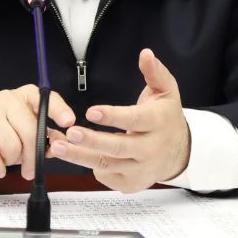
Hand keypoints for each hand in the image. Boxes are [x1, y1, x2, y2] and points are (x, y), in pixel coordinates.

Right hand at [0, 85, 75, 179]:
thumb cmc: (1, 132)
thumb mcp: (25, 131)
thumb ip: (45, 136)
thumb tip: (60, 144)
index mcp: (26, 97)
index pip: (45, 99)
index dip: (58, 110)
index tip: (68, 122)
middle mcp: (8, 99)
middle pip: (29, 131)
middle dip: (32, 156)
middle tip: (30, 170)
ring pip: (11, 145)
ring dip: (11, 161)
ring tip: (6, 159)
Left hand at [50, 49, 190, 192]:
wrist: (179, 152)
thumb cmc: (165, 118)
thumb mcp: (166, 91)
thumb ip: (155, 72)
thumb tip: (146, 53)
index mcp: (158, 123)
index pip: (134, 120)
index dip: (113, 116)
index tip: (91, 111)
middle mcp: (151, 149)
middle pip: (118, 147)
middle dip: (92, 141)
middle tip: (70, 132)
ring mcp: (141, 170)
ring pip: (107, 164)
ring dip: (80, 156)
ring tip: (58, 146)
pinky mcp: (131, 183)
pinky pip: (106, 176)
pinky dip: (88, 166)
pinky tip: (73, 154)